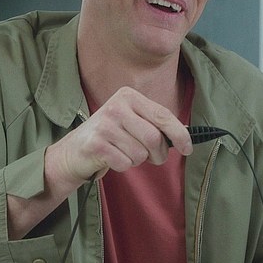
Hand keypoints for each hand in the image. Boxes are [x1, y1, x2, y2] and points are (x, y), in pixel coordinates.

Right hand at [45, 86, 192, 184]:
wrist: (74, 150)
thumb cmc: (111, 136)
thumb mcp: (132, 121)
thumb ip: (155, 124)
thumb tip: (185, 138)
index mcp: (129, 96)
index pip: (163, 115)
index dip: (180, 134)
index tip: (188, 148)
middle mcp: (116, 106)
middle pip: (154, 138)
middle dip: (157, 154)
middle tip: (151, 157)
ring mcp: (104, 125)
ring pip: (140, 153)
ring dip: (137, 160)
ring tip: (124, 152)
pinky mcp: (96, 144)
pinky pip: (125, 163)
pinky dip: (123, 166)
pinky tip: (112, 157)